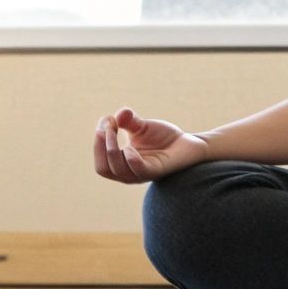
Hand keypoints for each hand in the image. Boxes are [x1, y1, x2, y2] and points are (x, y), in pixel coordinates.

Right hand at [94, 107, 209, 183]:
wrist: (189, 142)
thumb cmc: (163, 137)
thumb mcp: (141, 127)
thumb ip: (128, 121)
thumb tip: (118, 114)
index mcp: (122, 163)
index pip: (101, 159)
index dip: (98, 141)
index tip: (106, 120)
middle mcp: (129, 172)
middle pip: (104, 169)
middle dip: (101, 146)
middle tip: (107, 126)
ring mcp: (142, 174)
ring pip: (118, 170)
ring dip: (112, 150)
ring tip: (114, 130)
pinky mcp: (157, 171)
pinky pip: (140, 171)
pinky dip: (132, 160)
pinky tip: (130, 148)